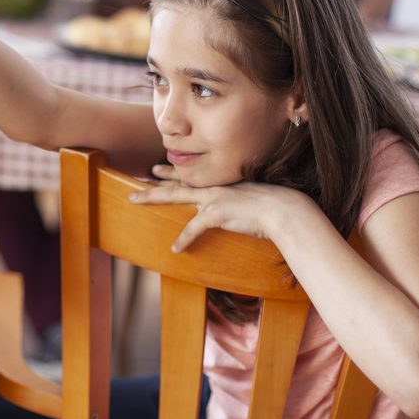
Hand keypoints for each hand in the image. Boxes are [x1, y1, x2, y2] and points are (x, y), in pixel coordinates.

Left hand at [129, 174, 308, 251]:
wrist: (285, 209)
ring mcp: (213, 197)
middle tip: (137, 181)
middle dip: (155, 182)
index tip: (157, 168)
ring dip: (152, 197)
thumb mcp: (253, 198)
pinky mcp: (217, 213)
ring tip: (133, 199)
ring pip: (175, 195)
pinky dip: (183, 239)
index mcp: (221, 181)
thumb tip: (236, 207)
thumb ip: (239, 200)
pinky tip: (175, 249)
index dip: (172, 172)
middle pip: (177, 182)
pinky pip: (193, 228)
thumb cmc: (274, 206)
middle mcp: (214, 186)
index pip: (191, 176)